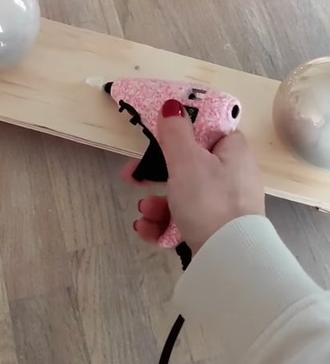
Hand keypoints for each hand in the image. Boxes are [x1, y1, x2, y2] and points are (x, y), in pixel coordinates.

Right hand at [127, 98, 265, 253]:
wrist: (227, 258)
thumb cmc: (209, 200)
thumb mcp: (187, 160)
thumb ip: (175, 132)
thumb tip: (171, 105)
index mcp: (233, 153)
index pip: (211, 131)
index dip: (185, 131)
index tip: (160, 135)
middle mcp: (231, 177)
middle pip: (187, 165)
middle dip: (154, 173)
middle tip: (131, 175)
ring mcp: (222, 206)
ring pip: (180, 195)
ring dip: (155, 203)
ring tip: (145, 212)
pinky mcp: (212, 230)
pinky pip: (182, 219)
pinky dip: (162, 224)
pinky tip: (147, 230)